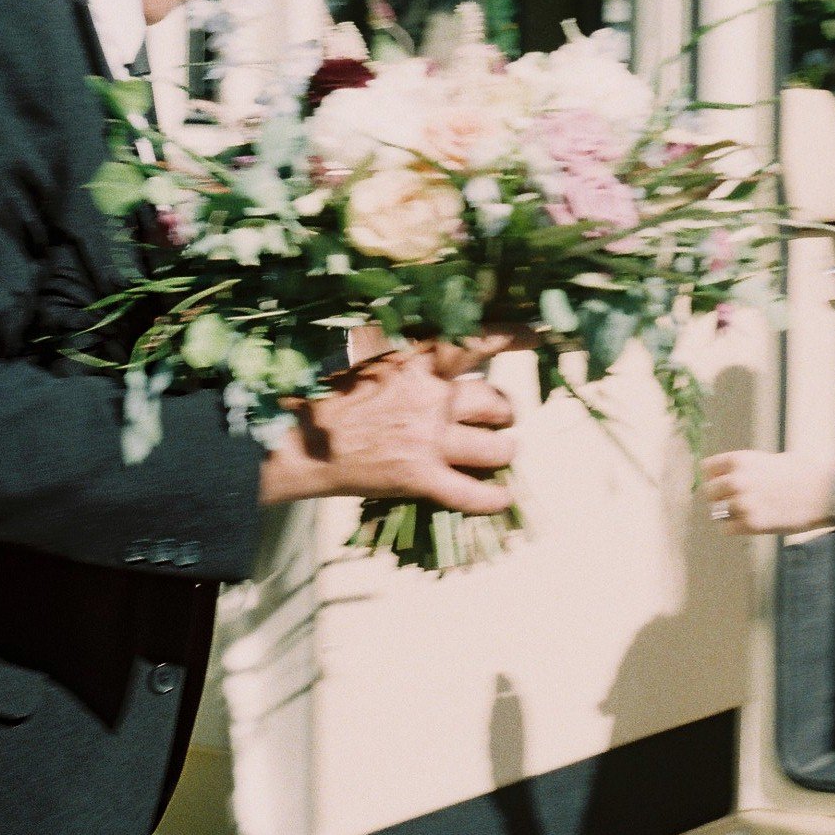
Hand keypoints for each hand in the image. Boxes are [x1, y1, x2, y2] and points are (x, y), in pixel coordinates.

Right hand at [260, 343, 517, 512]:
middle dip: (505, 411)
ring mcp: (429, 439)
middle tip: (499, 418)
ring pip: (498, 447)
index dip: (512, 337)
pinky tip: (502, 497)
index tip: (536, 335)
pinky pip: (474, 494)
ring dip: (505, 450)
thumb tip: (444, 364)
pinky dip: (494, 498)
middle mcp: (432, 397)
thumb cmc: (330, 400)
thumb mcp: (373, 364)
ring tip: (500, 451)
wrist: (297, 442)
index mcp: (417, 362)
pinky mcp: (420, 478)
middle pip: (498, 402)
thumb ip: (413, 364)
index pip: (476, 341)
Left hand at [700, 451, 834, 534]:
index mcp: (741, 460)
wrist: (825, 493)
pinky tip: (749, 524)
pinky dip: (735, 528)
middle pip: (709, 492)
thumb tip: (733, 477)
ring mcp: (743, 503)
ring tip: (744, 514)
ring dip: (727, 514)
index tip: (721, 483)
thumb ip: (750, 468)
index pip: (707, 468)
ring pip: (716, 512)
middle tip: (734, 502)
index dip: (714, 477)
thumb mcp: (772, 460)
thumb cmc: (805, 474)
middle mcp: (738, 480)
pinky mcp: (752, 523)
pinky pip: (727, 529)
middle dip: (720, 497)